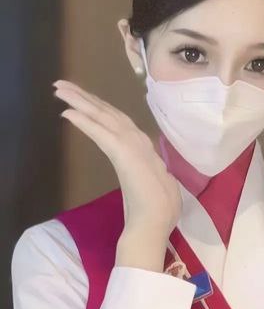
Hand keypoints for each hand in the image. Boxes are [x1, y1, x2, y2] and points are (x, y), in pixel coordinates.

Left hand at [52, 80, 181, 236]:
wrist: (155, 224)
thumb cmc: (158, 210)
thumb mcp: (152, 182)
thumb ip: (146, 170)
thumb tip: (143, 170)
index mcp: (143, 148)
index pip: (118, 121)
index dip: (100, 107)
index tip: (82, 98)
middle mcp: (138, 141)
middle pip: (108, 112)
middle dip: (85, 97)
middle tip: (63, 85)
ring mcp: (132, 145)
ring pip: (103, 116)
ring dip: (81, 101)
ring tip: (60, 89)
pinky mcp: (123, 153)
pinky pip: (100, 132)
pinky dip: (84, 121)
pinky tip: (67, 112)